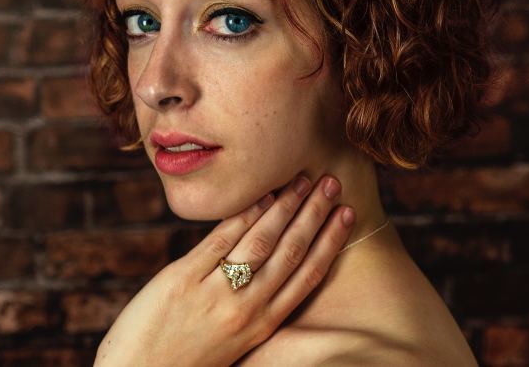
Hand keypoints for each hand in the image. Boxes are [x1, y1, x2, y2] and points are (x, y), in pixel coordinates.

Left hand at [94, 174, 355, 366]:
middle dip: (314, 214)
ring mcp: (214, 294)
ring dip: (285, 206)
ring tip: (300, 180)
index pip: (308, 276)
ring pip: (260, 241)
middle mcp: (245, 310)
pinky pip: (219, 240)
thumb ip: (249, 308)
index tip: (347, 214)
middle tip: (332, 182)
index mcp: (262, 326)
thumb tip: (263, 266)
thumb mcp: (231, 341)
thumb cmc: (184, 361)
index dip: (331, 241)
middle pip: (291, 252)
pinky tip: (258, 195)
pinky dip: (242, 215)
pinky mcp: (181, 281)